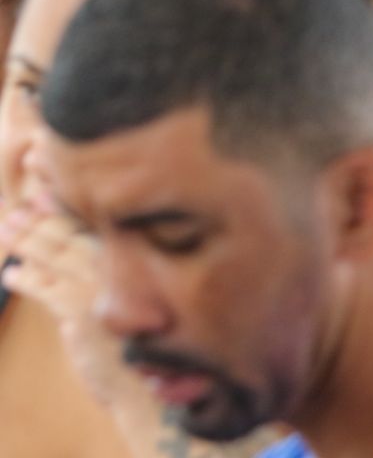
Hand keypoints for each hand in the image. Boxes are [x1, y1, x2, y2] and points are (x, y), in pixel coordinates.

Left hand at [0, 196, 136, 405]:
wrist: (148, 387)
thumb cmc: (139, 347)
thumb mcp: (131, 305)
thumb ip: (105, 277)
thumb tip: (79, 258)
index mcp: (134, 262)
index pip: (96, 225)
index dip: (67, 209)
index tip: (43, 195)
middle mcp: (119, 269)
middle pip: (72, 235)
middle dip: (41, 221)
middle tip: (17, 212)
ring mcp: (100, 288)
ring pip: (56, 256)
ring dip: (28, 242)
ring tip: (8, 232)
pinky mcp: (80, 312)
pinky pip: (45, 289)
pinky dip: (26, 280)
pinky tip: (13, 276)